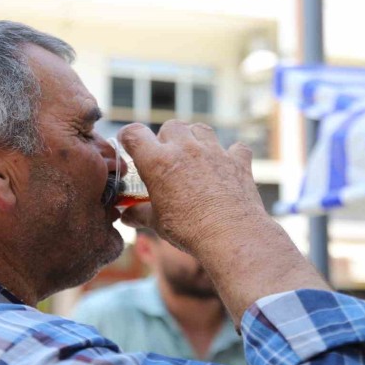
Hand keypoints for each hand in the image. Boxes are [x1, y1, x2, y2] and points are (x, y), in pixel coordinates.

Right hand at [117, 120, 267, 255]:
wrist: (229, 236)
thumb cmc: (188, 229)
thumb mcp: (156, 222)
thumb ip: (140, 214)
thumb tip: (127, 217)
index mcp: (157, 162)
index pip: (135, 134)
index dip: (128, 136)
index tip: (129, 143)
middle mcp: (185, 149)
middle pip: (170, 127)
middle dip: (166, 138)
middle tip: (166, 158)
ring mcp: (213, 151)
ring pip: (200, 129)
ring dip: (194, 138)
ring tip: (194, 156)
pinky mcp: (237, 161)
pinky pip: (235, 148)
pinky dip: (230, 154)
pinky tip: (225, 166)